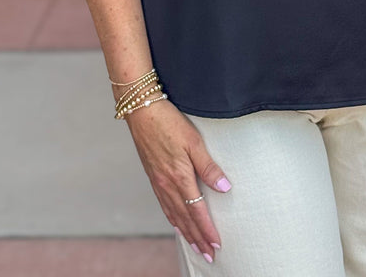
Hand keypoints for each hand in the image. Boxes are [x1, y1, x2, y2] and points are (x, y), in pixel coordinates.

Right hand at [125, 100, 231, 263]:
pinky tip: (176, 222)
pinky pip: (164, 205)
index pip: (197, 211)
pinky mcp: (153, 176)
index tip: (217, 244)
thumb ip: (208, 166)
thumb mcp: (194, 141)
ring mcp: (158, 182)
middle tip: (208, 255)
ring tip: (195, 245)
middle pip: (185, 218)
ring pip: (174, 214)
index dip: (207, 229)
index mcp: (179, 177)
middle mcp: (166, 184)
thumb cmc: (169, 122)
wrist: (141, 111)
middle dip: (197, 238)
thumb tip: (225, 188)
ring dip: (186, 232)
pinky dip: (172, 218)